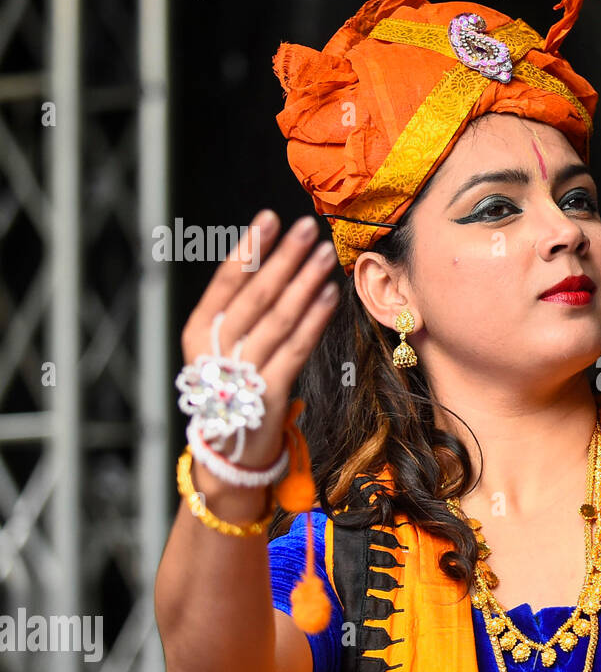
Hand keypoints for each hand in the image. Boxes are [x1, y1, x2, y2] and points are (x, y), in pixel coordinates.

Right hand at [179, 211, 339, 470]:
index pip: (225, 282)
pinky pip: (297, 348)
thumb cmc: (234, 388)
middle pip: (255, 295)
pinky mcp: (270, 394)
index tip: (270, 218)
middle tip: (307, 227)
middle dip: (284, 258)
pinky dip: (315, 319)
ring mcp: (243, 373)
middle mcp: (216, 350)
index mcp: (198, 332)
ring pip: (278, 318)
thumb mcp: (224, 347)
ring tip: (324, 254)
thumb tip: (276, 261)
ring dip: (305, 282)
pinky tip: (330, 295)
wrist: (231, 453)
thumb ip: (242, 311)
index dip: (249, 248)